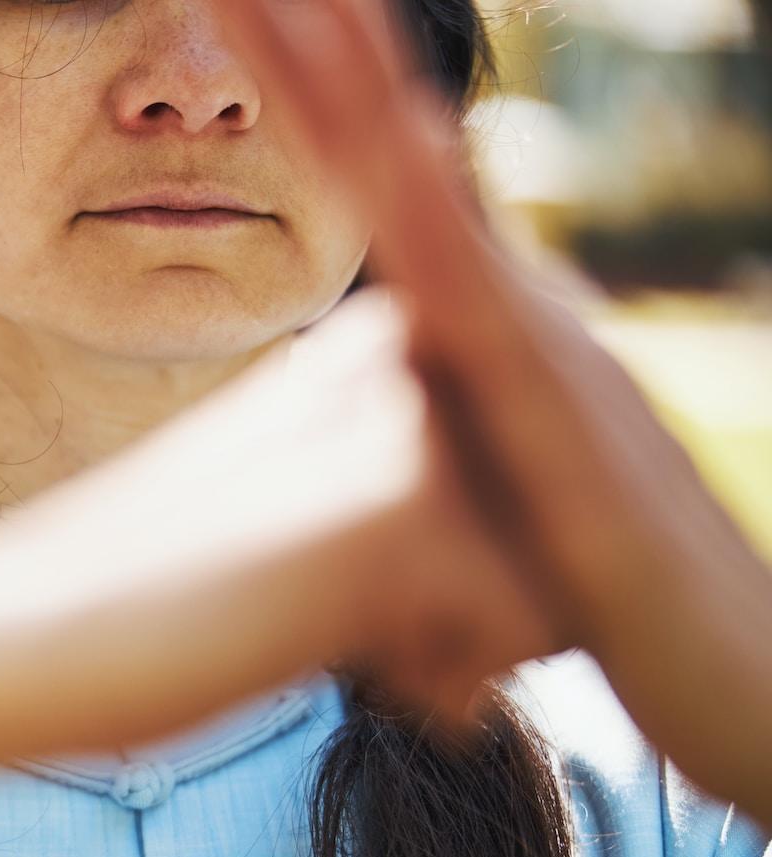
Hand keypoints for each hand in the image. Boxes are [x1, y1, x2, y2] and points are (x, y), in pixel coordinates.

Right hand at [0, 288, 557, 856]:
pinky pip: (520, 626)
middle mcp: (391, 360)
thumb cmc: (135, 611)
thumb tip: (540, 568)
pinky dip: (448, 687)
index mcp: (364, 352)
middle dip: (490, 611)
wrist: (5, 647)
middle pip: (558, 528)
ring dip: (478, 650)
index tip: (365, 600)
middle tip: (378, 647)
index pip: (529, 476)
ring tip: (372, 663)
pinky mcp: (387, 510)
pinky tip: (372, 690)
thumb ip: (392, 500)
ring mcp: (392, 425)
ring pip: (555, 577)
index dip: (478, 567)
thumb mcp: (284, 526)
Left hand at [209, 0, 771, 824]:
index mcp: (478, 338)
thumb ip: (415, 456)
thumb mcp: (475, 520)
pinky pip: (489, 310)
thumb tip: (368, 432)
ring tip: (301, 0)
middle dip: (325, 60)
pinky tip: (391, 144)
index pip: (372, 195)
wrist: (743, 681)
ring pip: (435, 211)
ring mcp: (546, 362)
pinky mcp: (566, 430)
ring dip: (363, 104)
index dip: (308, 102)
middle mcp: (517, 323)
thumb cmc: (598, 606)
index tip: (242, 8)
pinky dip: (439, 222)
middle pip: (395, 169)